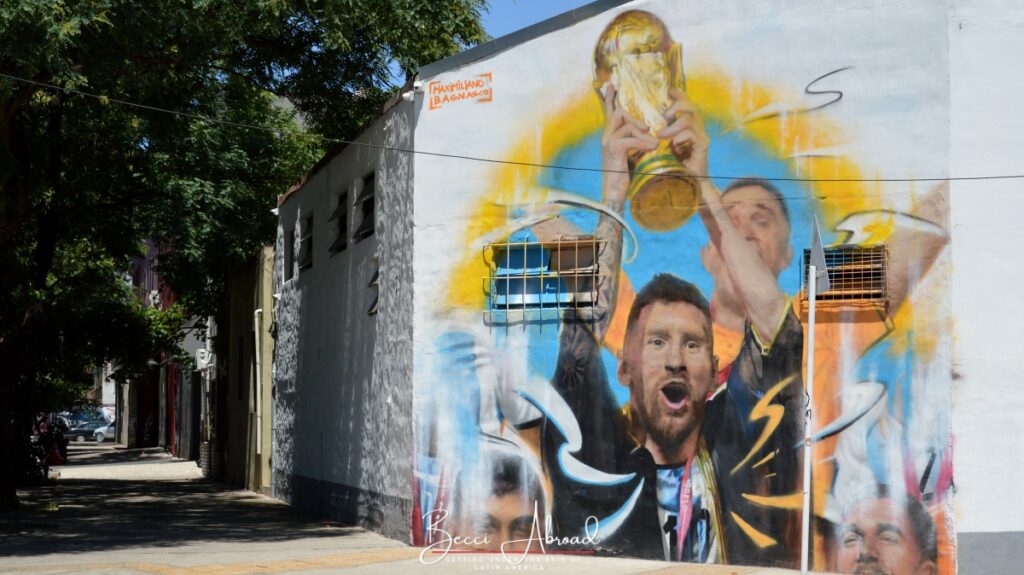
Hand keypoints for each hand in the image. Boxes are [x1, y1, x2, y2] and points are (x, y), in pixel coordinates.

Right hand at [601, 83, 656, 206]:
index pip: (610, 113)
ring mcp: (607, 142)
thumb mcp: (633, 155)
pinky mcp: (613, 149)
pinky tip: (652, 148)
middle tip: (648, 130)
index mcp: (610, 137)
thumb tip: (648, 132)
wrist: (615, 195)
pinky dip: (643, 143)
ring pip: (627, 125)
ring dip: (642, 134)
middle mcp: (606, 137)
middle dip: (635, 119)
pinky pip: (631, 139)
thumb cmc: (625, 178)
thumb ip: (637, 142)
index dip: (610, 98)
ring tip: (654, 144)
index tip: (611, 85)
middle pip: (619, 113)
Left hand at [657, 90, 708, 177]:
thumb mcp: (665, 147)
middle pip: (691, 107)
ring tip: (661, 135)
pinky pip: (692, 134)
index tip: (669, 91)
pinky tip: (673, 145)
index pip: (687, 104)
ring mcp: (702, 137)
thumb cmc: (674, 166)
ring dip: (673, 126)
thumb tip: (647, 125)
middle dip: (677, 106)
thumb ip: (661, 134)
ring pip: (689, 119)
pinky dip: (680, 137)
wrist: (688, 184)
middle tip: (665, 116)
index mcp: (689, 126)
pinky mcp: (703, 146)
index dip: (679, 96)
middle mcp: (698, 129)